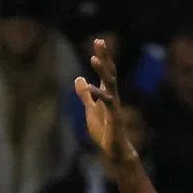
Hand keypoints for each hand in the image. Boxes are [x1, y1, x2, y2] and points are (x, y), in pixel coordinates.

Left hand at [75, 39, 137, 168]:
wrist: (114, 150)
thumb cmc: (104, 131)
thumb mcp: (90, 109)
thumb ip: (85, 94)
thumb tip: (78, 78)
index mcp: (107, 93)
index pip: (106, 71)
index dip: (103, 56)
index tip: (99, 41)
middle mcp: (112, 96)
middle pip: (110, 72)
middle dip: (105, 57)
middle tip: (100, 41)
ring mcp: (114, 105)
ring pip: (110, 84)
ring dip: (103, 71)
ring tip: (95, 59)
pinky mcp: (114, 116)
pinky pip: (107, 102)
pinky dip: (98, 94)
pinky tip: (90, 87)